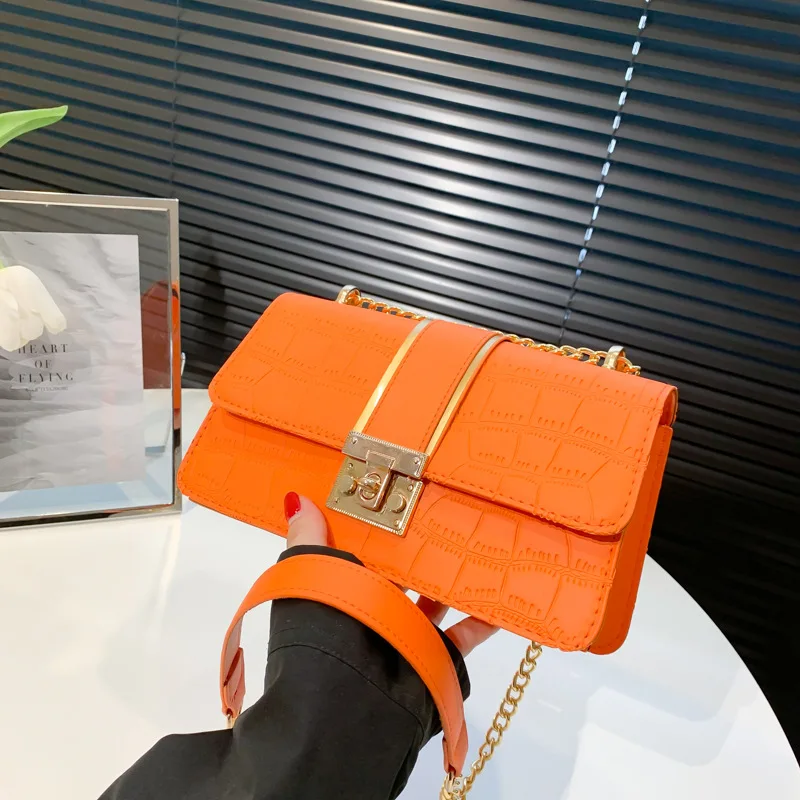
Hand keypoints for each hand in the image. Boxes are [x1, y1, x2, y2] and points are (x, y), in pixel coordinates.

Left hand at [284, 492, 498, 656]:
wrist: (348, 703)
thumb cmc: (326, 629)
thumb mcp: (310, 574)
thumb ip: (307, 538)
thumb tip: (296, 498)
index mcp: (347, 587)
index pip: (368, 549)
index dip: (384, 525)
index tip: (404, 492)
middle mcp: (379, 608)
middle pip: (408, 569)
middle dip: (426, 544)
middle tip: (453, 507)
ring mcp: (409, 632)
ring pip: (439, 596)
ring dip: (457, 574)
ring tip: (482, 541)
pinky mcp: (435, 654)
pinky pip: (467, 633)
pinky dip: (486, 617)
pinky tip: (503, 595)